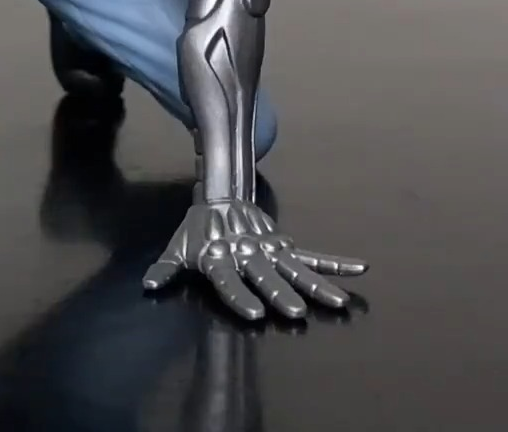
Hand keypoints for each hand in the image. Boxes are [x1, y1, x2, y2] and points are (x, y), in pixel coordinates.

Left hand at [142, 191, 365, 320]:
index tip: (255, 314)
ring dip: (317, 285)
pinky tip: (359, 269)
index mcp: (220, 258)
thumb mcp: (177, 247)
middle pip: (265, 276)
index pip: (229, 281)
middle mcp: (247, 255)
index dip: (240, 296)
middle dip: (281, 293)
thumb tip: (148, 285)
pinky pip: (311, 256)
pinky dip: (335, 263)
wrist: (221, 194)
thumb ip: (165, 268)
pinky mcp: (283, 245)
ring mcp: (269, 249)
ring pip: (295, 269)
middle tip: (297, 312)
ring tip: (340, 303)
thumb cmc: (197, 229)